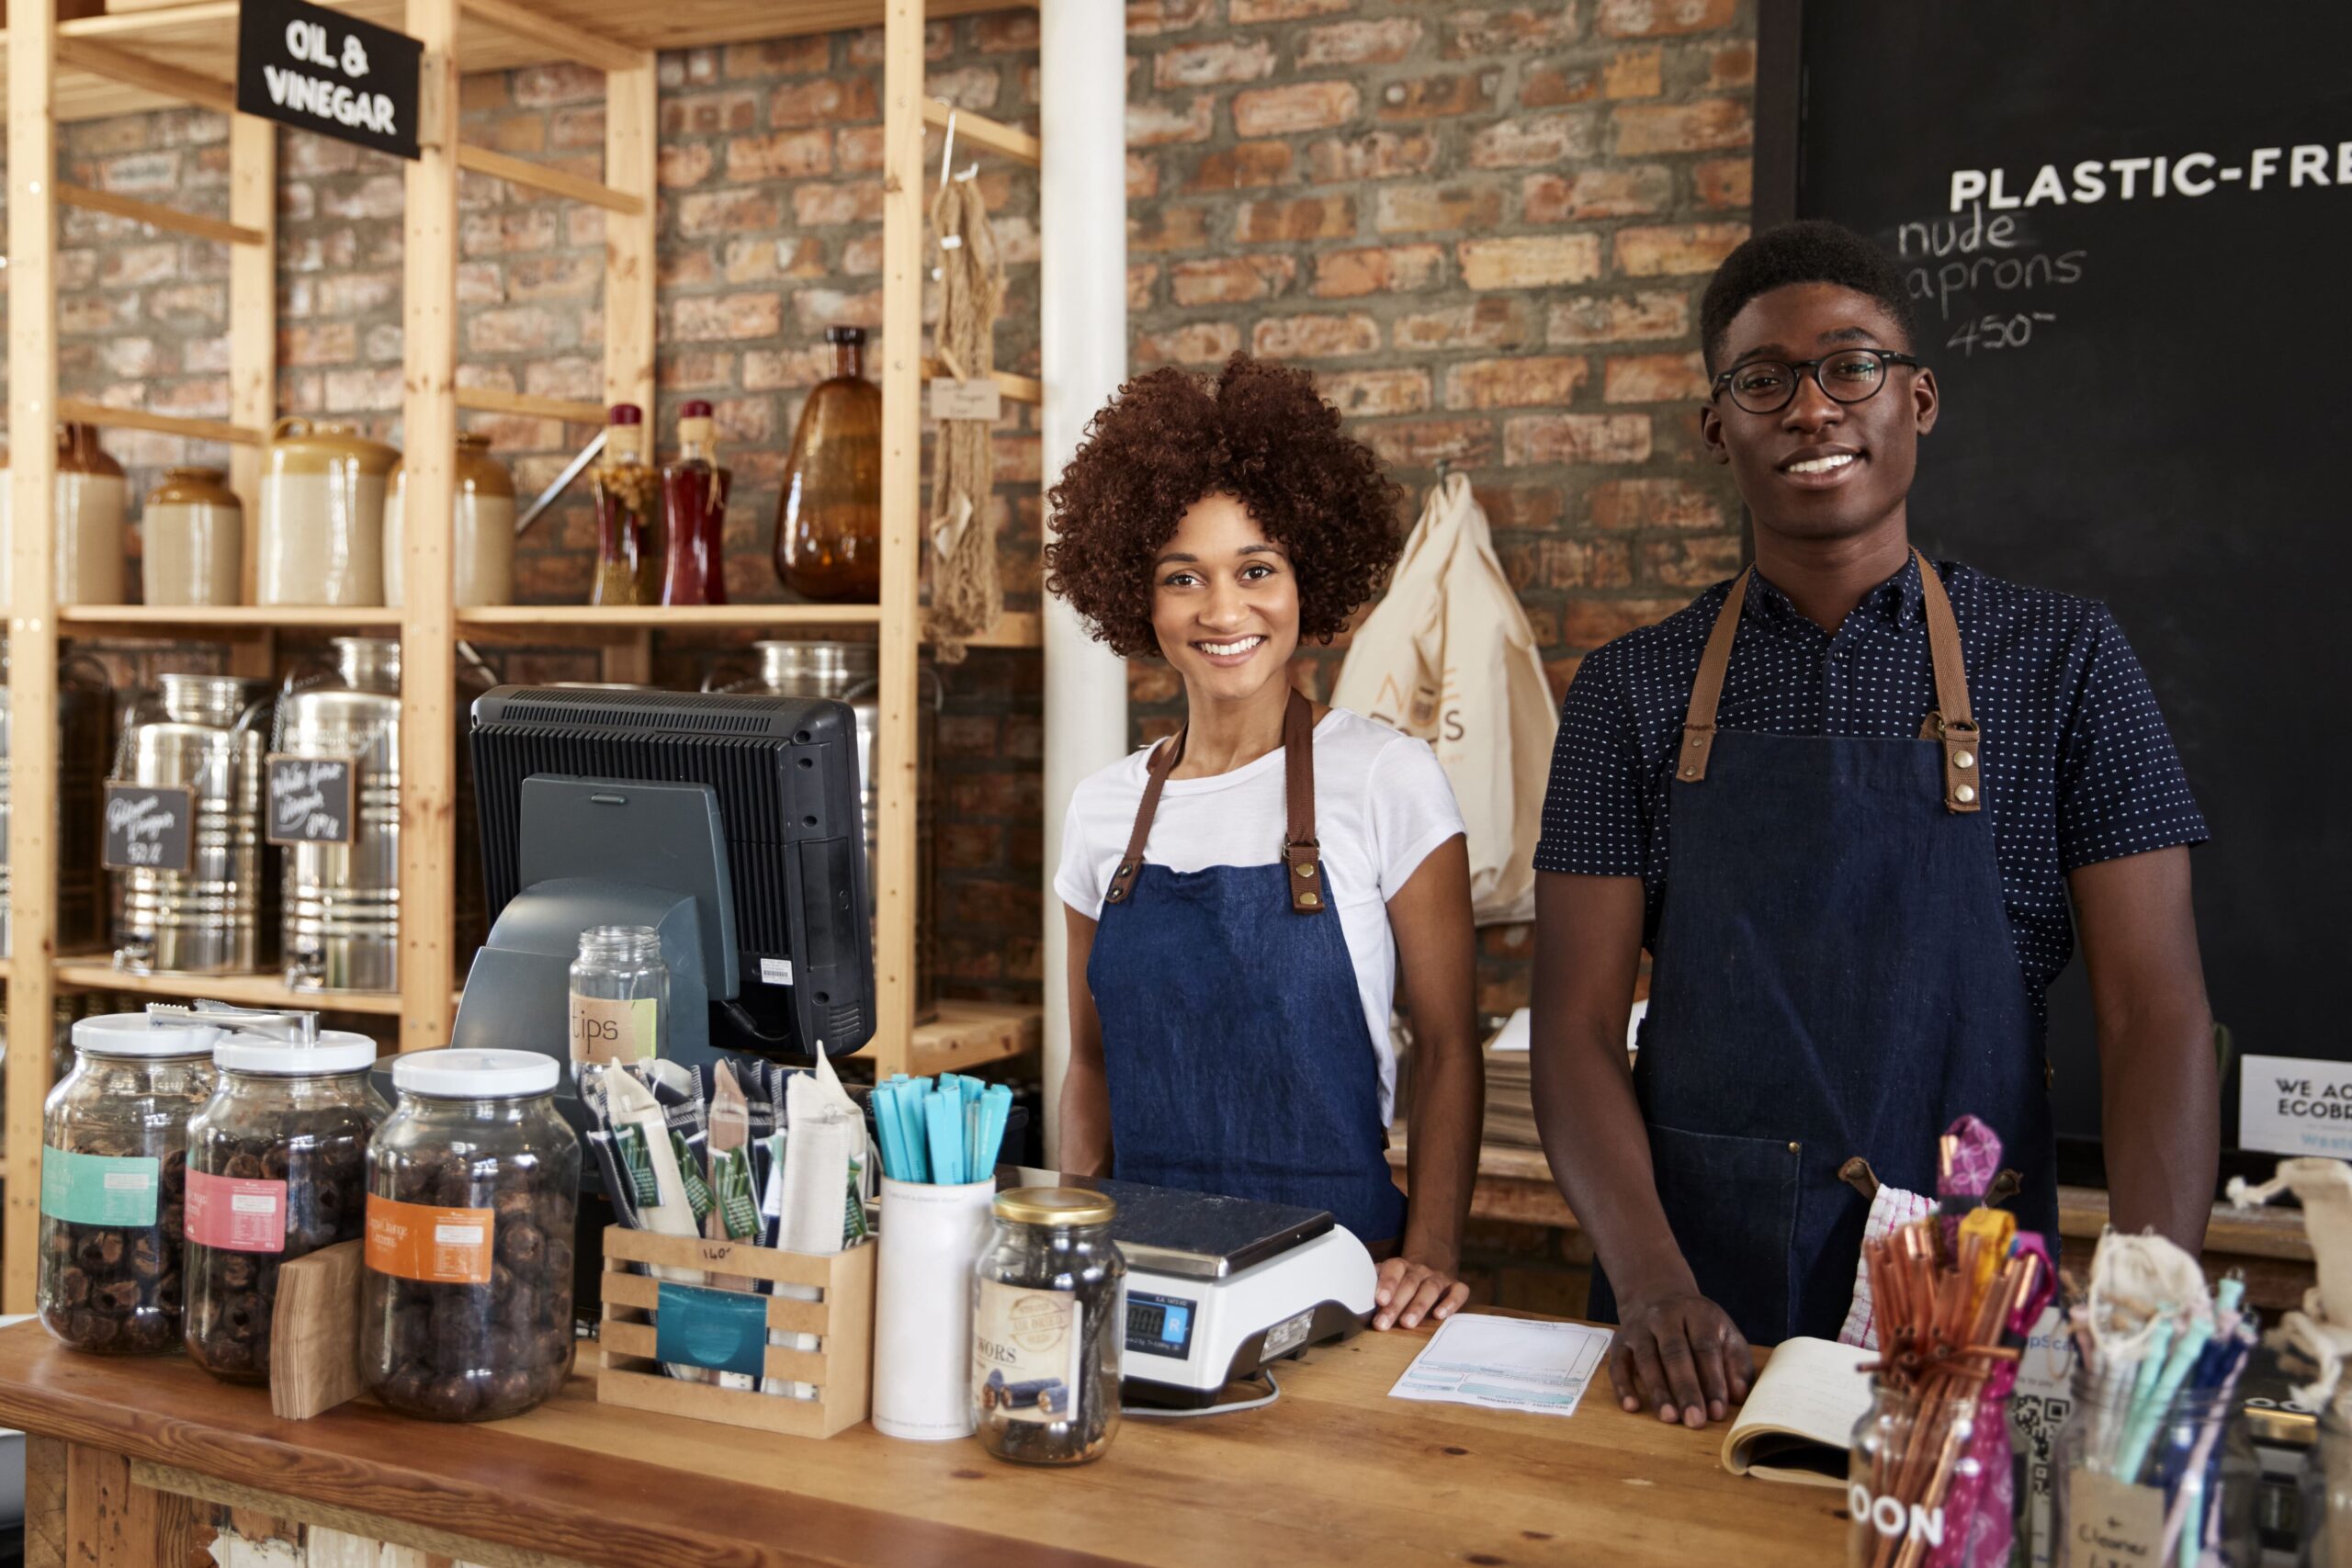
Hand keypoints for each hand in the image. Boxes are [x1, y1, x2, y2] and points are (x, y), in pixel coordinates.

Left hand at [1373, 1254, 1469, 1329]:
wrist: (1425, 1279)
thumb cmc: (1399, 1289)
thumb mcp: (1383, 1288)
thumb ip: (1370, 1292)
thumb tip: (1352, 1304)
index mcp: (1399, 1267)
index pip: (1393, 1269)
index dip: (1386, 1283)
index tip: (1379, 1300)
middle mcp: (1419, 1270)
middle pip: (1409, 1283)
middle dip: (1396, 1304)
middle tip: (1384, 1323)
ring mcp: (1438, 1278)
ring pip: (1430, 1287)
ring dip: (1418, 1305)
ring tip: (1407, 1323)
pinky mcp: (1455, 1287)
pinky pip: (1458, 1292)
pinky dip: (1450, 1302)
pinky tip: (1440, 1315)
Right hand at [1606, 1289, 1752, 1427]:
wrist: (1658, 1296)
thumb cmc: (1699, 1327)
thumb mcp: (1725, 1335)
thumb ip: (1736, 1364)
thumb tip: (1739, 1396)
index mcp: (1697, 1313)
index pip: (1705, 1348)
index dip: (1713, 1381)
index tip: (1718, 1412)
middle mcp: (1665, 1316)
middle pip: (1675, 1353)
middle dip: (1686, 1389)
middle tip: (1695, 1421)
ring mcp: (1639, 1328)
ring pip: (1646, 1359)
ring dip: (1658, 1390)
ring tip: (1669, 1417)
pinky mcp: (1620, 1341)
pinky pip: (1617, 1364)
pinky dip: (1623, 1386)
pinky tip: (1632, 1407)